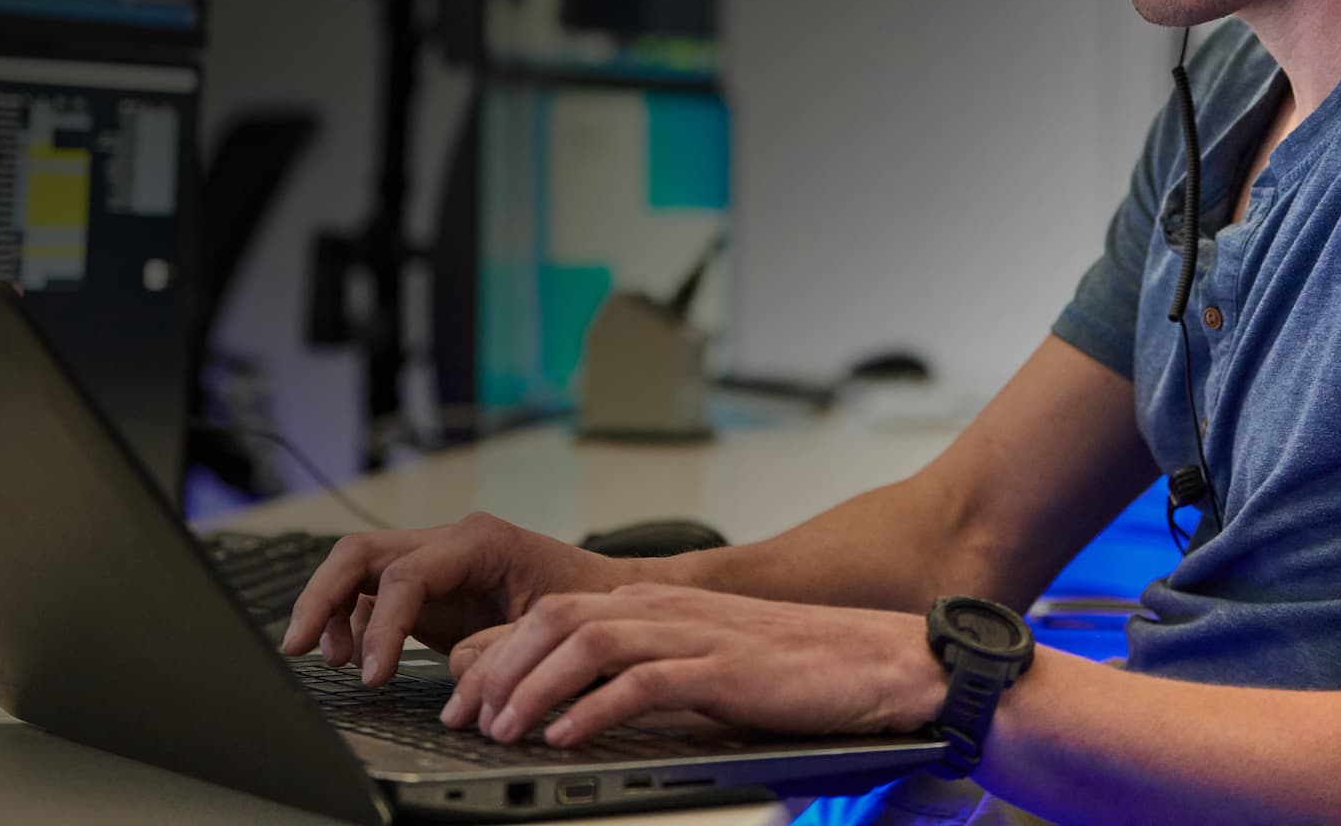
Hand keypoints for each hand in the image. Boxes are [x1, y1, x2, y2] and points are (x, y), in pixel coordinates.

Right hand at [281, 512, 645, 683]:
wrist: (608, 596)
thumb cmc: (587, 605)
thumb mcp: (548, 628)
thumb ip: (499, 647)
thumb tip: (452, 676)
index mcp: (480, 540)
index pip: (404, 573)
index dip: (379, 625)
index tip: (371, 674)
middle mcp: (451, 541)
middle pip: (361, 552)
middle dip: (322, 596)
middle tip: (298, 646)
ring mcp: (436, 559)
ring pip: (358, 566)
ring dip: (331, 609)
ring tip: (330, 660)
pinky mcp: (430, 585)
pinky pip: (372, 591)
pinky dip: (353, 621)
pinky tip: (355, 658)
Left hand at [441, 584, 946, 747]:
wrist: (877, 658)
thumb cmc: (794, 665)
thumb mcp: (704, 660)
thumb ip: (648, 671)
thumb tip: (583, 706)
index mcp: (658, 604)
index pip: (554, 610)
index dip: (500, 649)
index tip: (463, 691)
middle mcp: (667, 609)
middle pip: (556, 619)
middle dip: (498, 667)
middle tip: (463, 715)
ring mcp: (694, 635)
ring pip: (588, 644)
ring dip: (533, 687)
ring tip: (500, 727)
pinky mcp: (723, 670)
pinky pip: (643, 683)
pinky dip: (594, 709)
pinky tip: (564, 736)